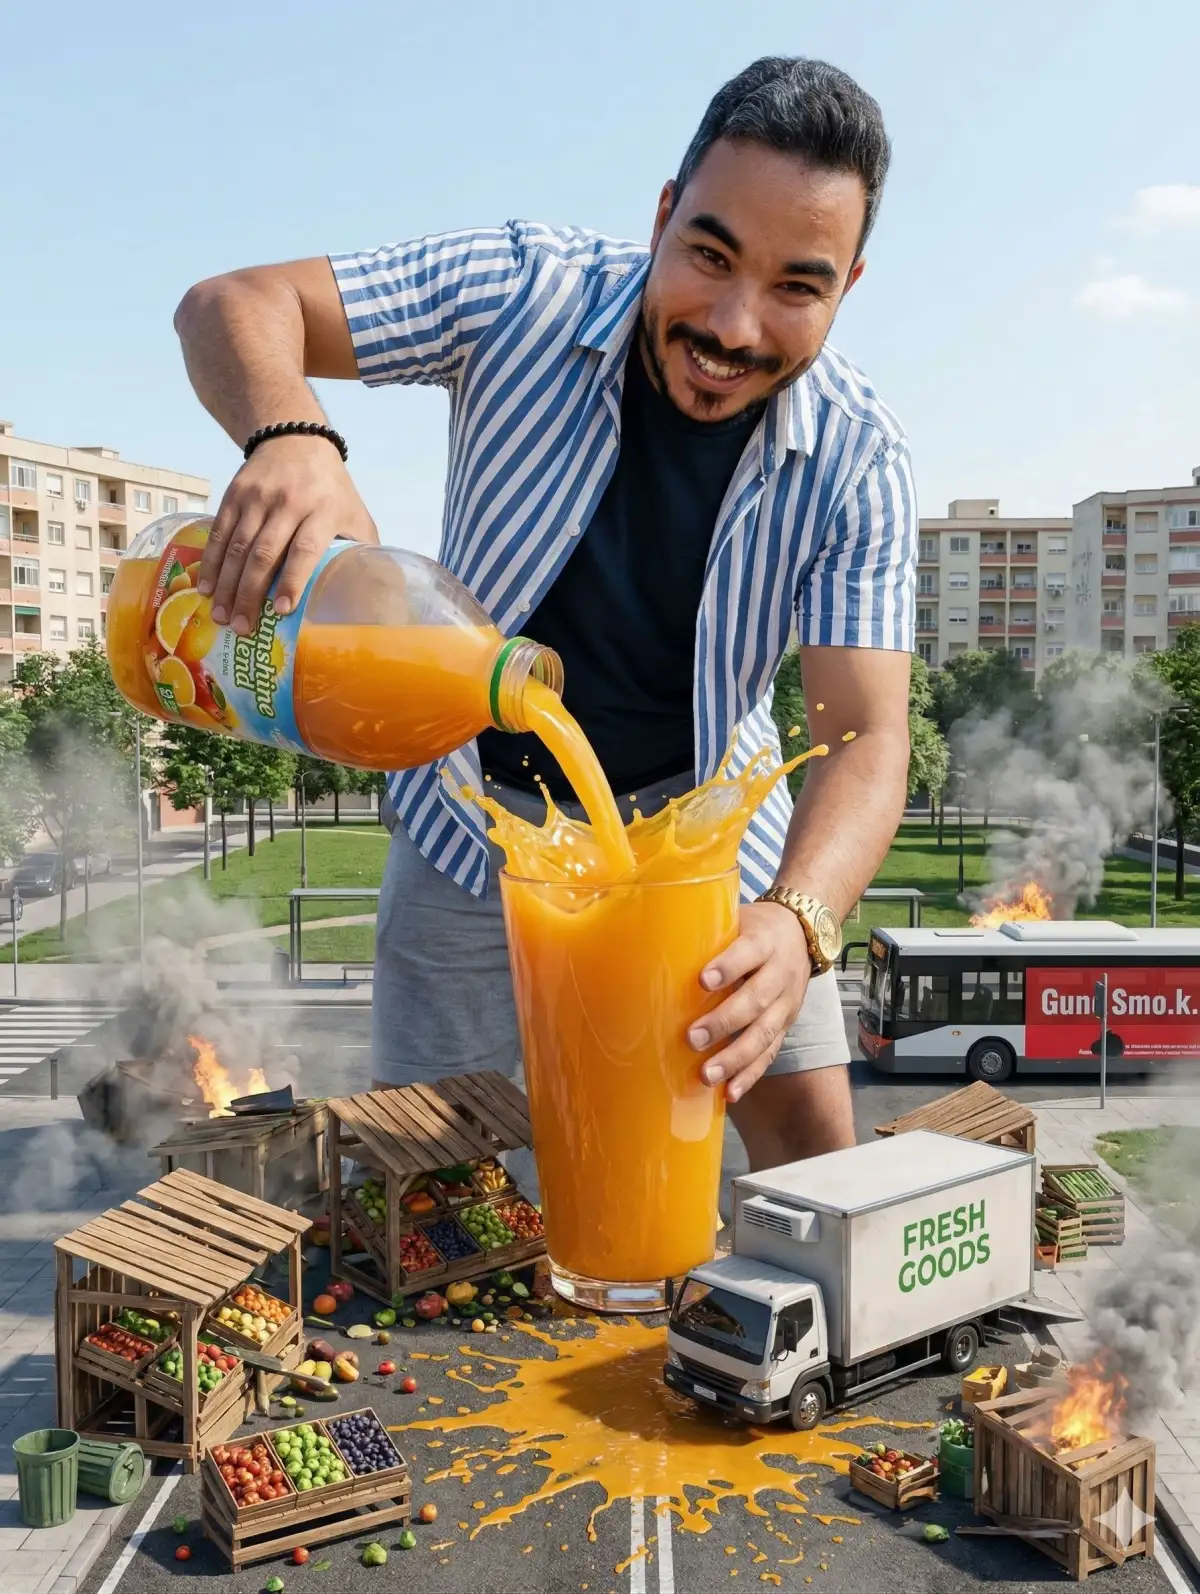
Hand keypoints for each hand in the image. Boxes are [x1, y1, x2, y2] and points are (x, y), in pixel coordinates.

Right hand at [197, 436, 377, 635]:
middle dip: (250, 594)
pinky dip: (211, 562)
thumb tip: (371, 596)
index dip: (292, 580)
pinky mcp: (234, 494)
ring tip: (221, 616)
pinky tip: (206, 587)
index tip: (281, 610)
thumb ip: (360, 549)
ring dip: (227, 585)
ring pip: (237, 546)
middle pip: (265, 553)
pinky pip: (219, 532)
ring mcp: (258, 498)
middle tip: (241, 627)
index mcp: (323, 510)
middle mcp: (288, 503)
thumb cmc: (331, 488)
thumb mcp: (355, 513)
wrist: (295, 438)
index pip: (305, 549)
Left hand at [687, 902, 811, 1102]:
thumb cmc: (755, 927)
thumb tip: (652, 942)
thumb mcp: (737, 918)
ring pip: (764, 1033)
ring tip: (707, 1075)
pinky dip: (750, 1074)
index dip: (728, 967)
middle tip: (691, 1038)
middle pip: (755, 999)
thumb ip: (706, 932)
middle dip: (723, 1022)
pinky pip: (770, 1053)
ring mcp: (786, 1003)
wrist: (803, 933)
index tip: (703, 981)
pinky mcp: (786, 1024)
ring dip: (735, 1057)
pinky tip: (730, 1092)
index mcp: (764, 942)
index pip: (748, 953)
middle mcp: (779, 973)